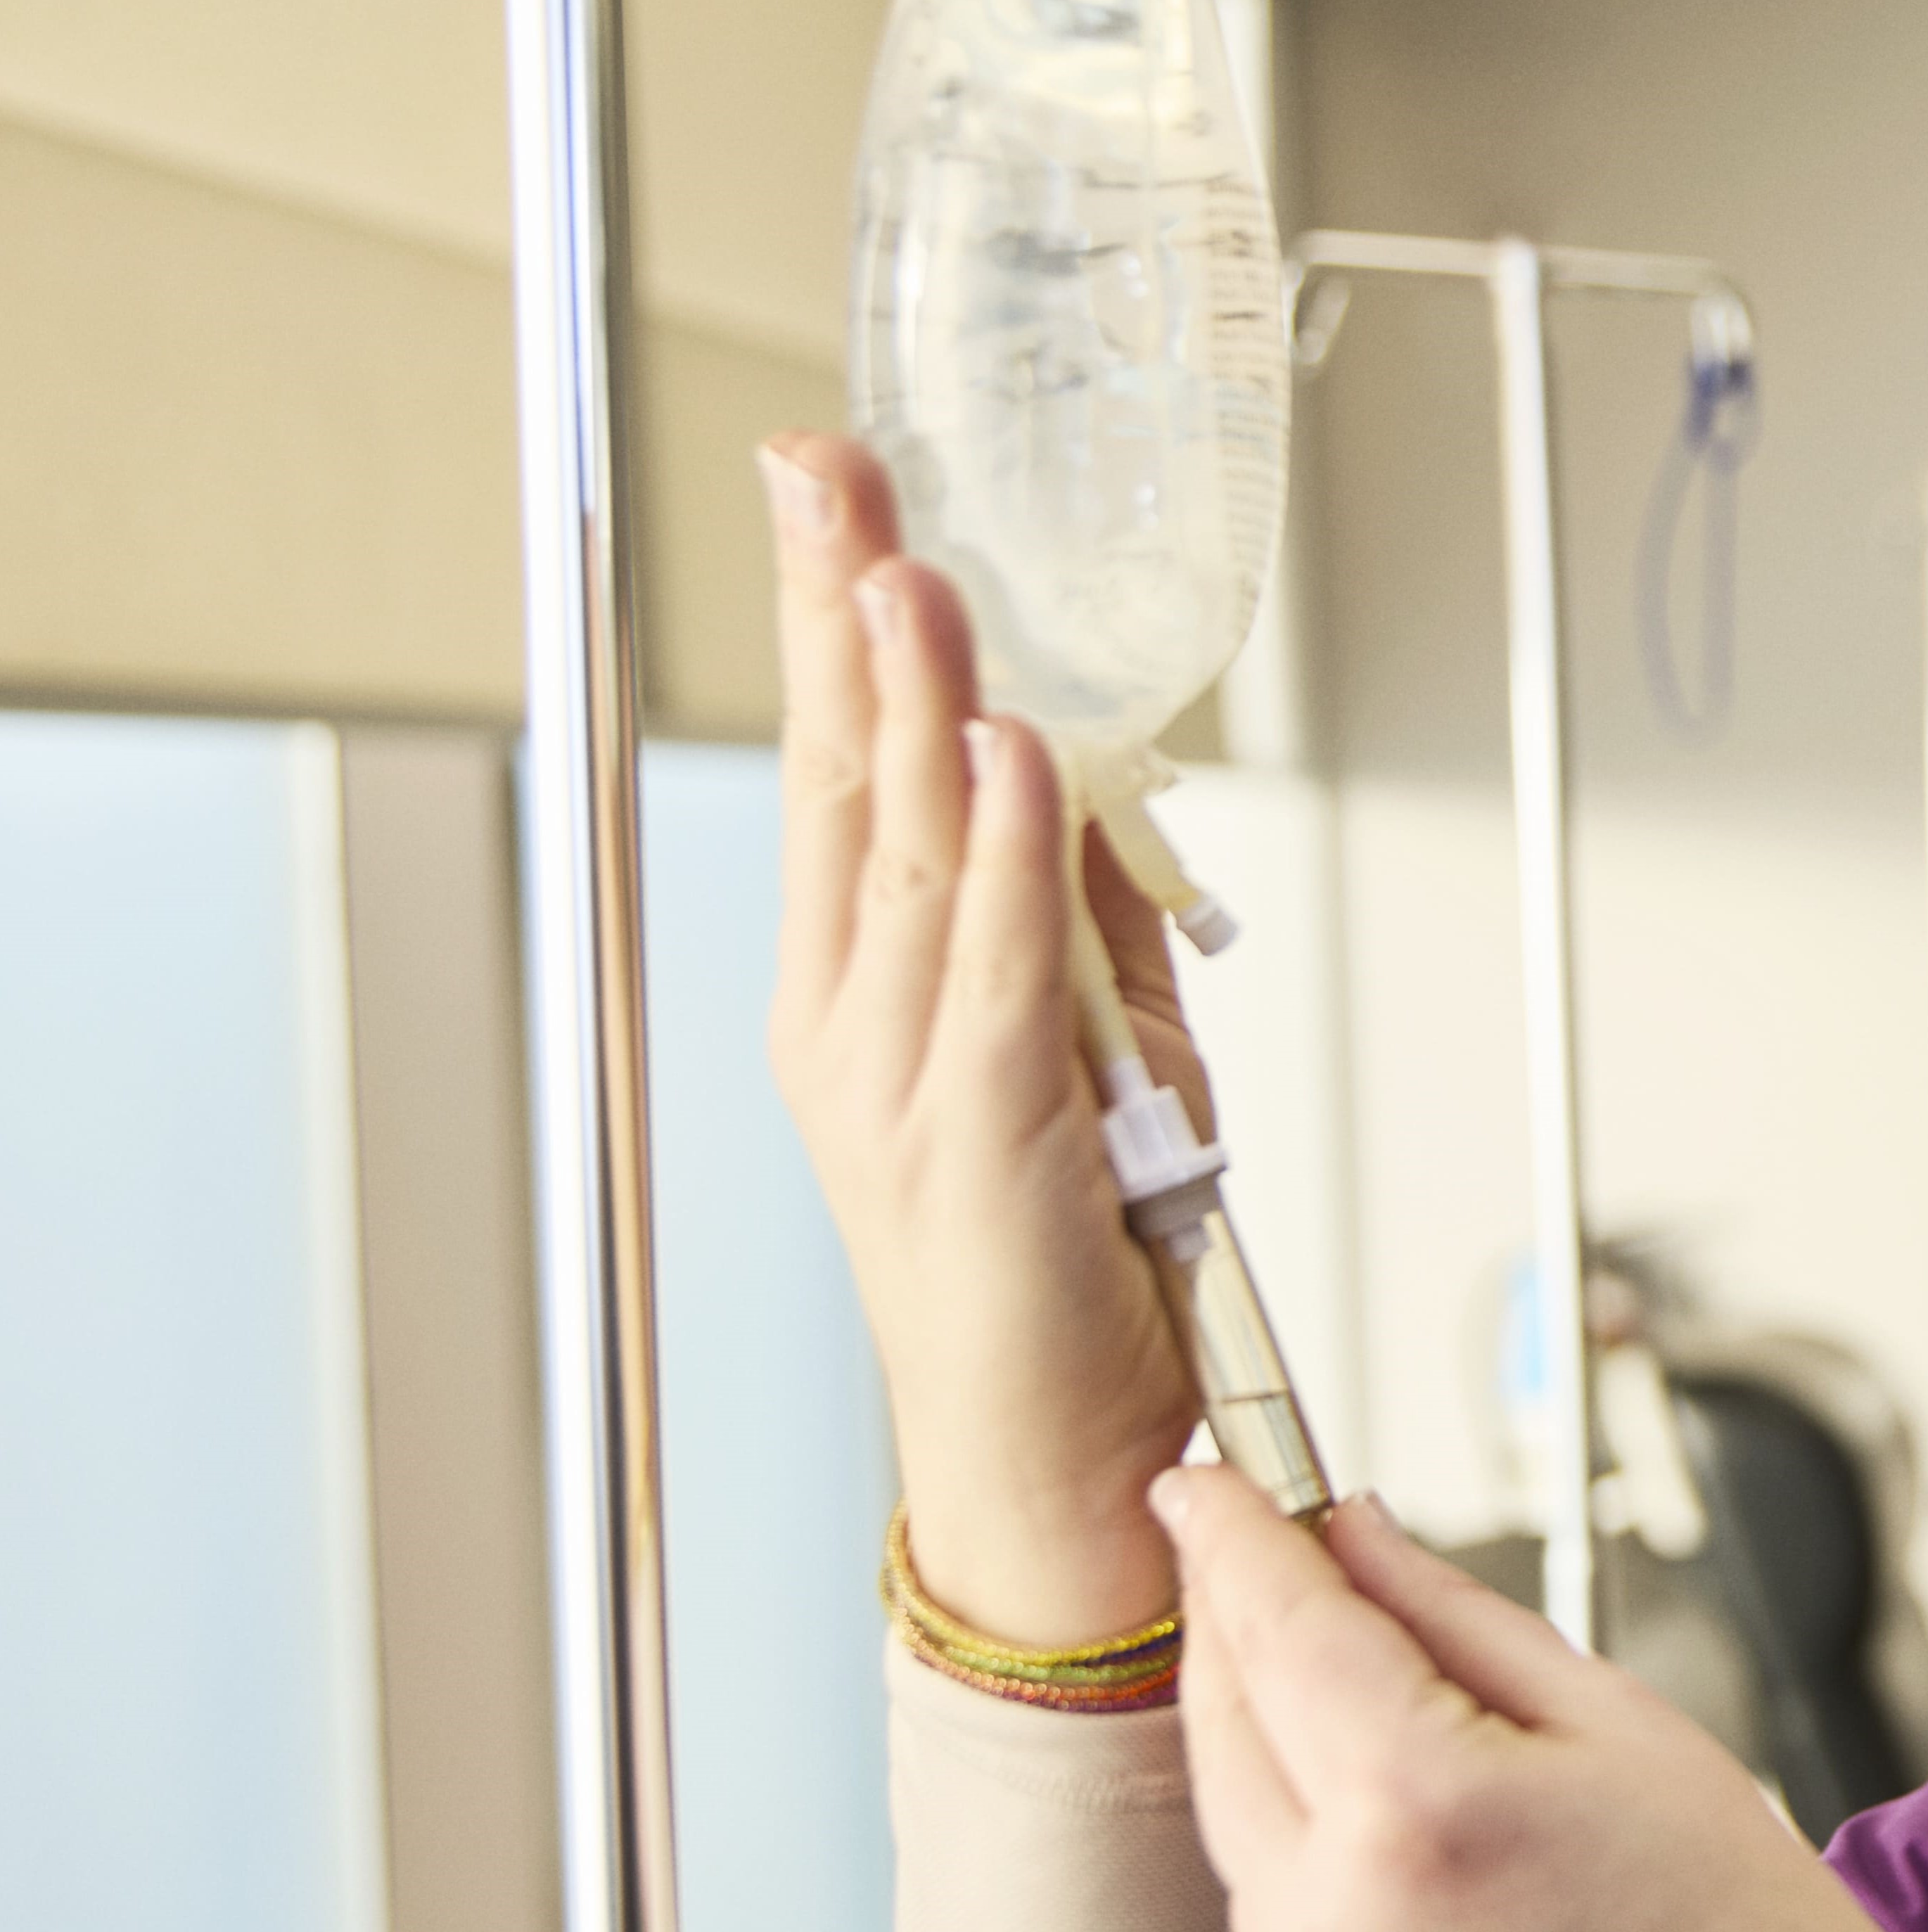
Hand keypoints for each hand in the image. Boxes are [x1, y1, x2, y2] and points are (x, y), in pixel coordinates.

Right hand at [761, 434, 1204, 1645]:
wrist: (1050, 1459)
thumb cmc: (1069, 1268)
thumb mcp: (1094, 1053)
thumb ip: (1084, 919)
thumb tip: (1094, 787)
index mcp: (862, 992)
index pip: (846, 770)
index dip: (836, 625)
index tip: (832, 497)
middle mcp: (856, 1022)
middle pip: (851, 779)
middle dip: (842, 613)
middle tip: (828, 472)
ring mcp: (904, 1078)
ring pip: (914, 851)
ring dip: (920, 702)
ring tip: (912, 572)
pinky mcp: (984, 1132)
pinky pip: (999, 964)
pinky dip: (1010, 851)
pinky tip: (1008, 753)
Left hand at [1160, 1469, 1927, 1931]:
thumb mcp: (1629, 1731)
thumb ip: (1460, 1620)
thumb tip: (1353, 1539)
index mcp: (1419, 1812)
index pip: (1272, 1623)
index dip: (1228, 1532)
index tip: (1203, 1483)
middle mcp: (1335, 1930)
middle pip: (1222, 1725)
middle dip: (1240, 1632)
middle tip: (1276, 1567)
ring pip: (1237, 1841)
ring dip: (1278, 1761)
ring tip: (1392, 1737)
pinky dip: (1311, 1883)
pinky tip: (1414, 1875)